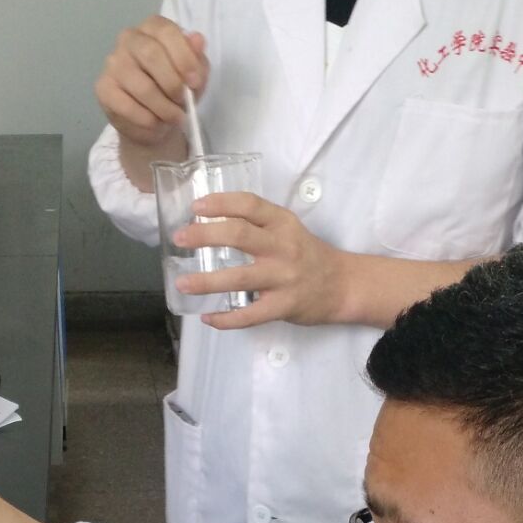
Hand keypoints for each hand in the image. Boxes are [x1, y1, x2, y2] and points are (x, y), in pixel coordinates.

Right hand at [95, 15, 209, 152]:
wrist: (153, 121)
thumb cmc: (175, 90)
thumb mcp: (194, 75)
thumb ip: (197, 58)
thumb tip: (198, 40)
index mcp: (153, 28)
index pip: (166, 31)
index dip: (184, 57)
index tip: (195, 82)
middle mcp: (128, 39)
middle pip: (151, 54)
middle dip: (173, 84)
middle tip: (184, 102)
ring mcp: (113, 63)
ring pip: (142, 85)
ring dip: (164, 108)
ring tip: (175, 118)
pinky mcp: (103, 88)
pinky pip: (127, 106)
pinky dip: (147, 120)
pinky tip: (156, 123)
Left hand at [174, 194, 350, 328]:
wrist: (343, 286)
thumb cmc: (308, 255)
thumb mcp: (288, 230)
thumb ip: (257, 226)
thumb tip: (208, 224)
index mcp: (283, 223)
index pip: (250, 205)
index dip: (221, 203)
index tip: (196, 207)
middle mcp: (283, 247)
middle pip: (239, 235)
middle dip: (204, 236)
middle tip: (180, 238)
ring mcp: (284, 278)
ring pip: (239, 278)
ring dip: (206, 281)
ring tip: (182, 283)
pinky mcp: (284, 306)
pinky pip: (250, 315)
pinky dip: (226, 319)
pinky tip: (208, 317)